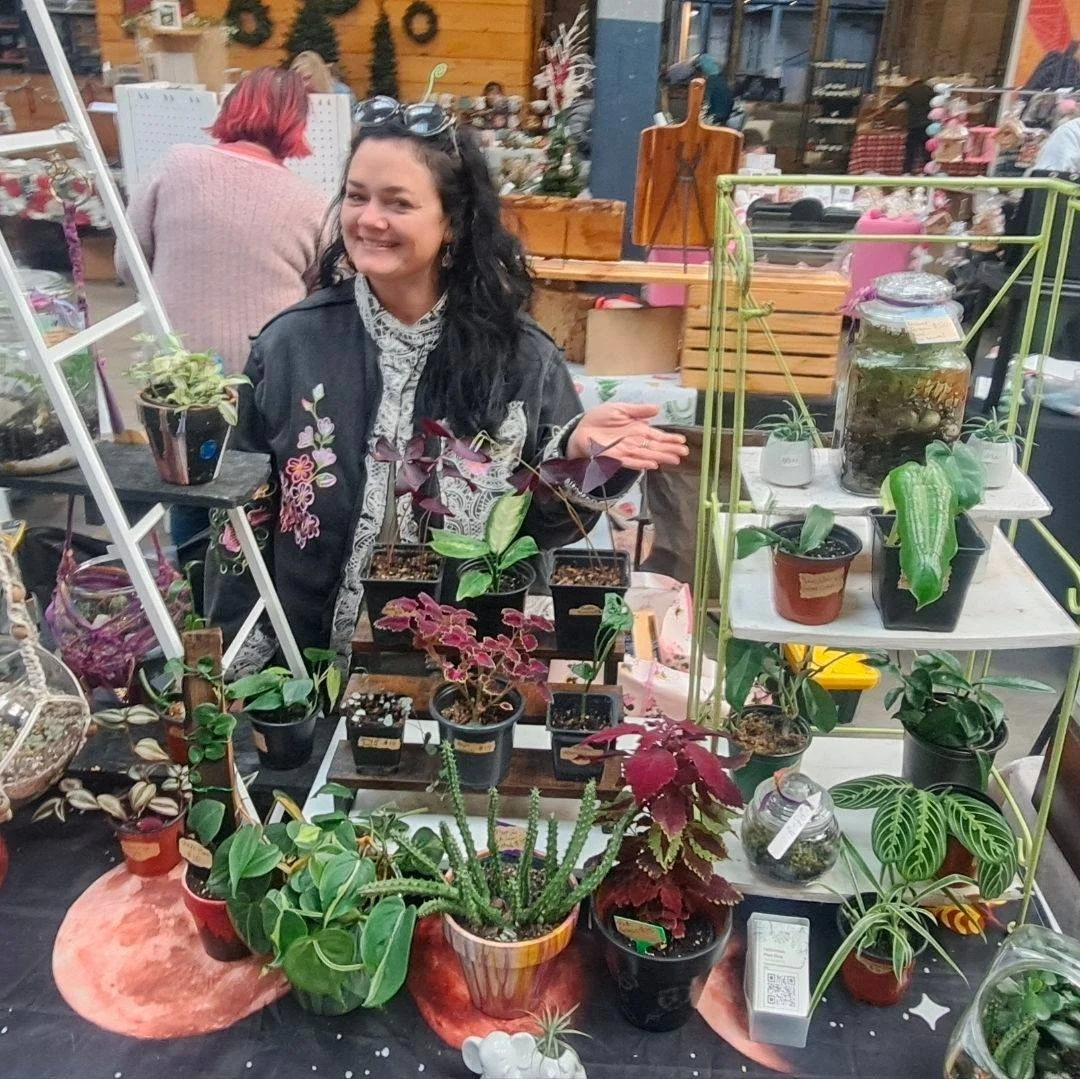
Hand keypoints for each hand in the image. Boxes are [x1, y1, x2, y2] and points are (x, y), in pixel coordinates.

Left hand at [568, 402, 688, 470]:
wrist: (581, 430)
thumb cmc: (599, 419)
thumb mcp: (620, 409)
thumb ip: (638, 410)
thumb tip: (658, 409)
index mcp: (637, 429)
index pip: (657, 435)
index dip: (669, 439)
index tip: (682, 441)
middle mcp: (634, 441)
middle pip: (655, 446)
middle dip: (670, 450)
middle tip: (684, 453)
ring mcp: (626, 450)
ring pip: (647, 454)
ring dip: (660, 457)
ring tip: (674, 459)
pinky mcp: (615, 457)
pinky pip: (631, 461)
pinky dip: (641, 462)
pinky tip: (653, 464)